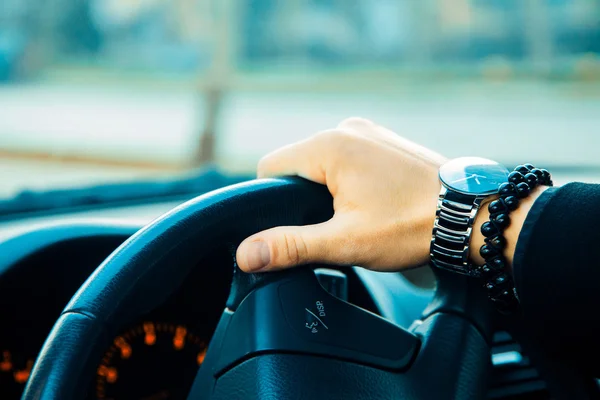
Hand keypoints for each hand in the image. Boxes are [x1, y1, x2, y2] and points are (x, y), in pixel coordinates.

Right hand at [236, 117, 446, 271]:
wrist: (471, 214)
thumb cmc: (412, 225)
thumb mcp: (345, 241)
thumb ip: (290, 245)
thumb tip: (246, 253)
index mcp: (329, 145)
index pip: (270, 167)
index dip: (272, 201)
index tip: (296, 226)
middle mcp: (346, 129)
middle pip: (297, 164)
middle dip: (303, 198)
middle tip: (333, 227)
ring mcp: (369, 132)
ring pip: (323, 162)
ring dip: (327, 190)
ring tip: (357, 216)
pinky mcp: (384, 141)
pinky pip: (348, 158)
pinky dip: (348, 180)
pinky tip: (371, 203)